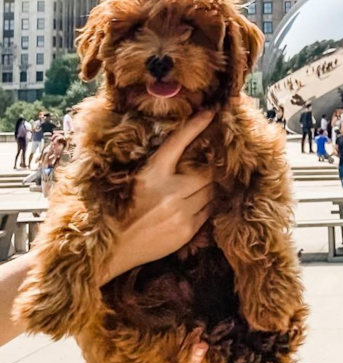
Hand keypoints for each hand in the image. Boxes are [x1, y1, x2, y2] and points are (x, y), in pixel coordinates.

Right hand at [102, 111, 216, 282]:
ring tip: (199, 187)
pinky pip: (208, 211)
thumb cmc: (120, 211)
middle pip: (205, 171)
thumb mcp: (134, 180)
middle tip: (207, 165)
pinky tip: (196, 204)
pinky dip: (206, 205)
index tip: (210, 113)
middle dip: (207, 168)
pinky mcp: (186, 230)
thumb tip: (183, 151)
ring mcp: (180, 212)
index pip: (178, 142)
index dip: (196, 125)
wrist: (112, 250)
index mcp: (151, 173)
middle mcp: (169, 191)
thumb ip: (157, 166)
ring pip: (210, 191)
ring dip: (208, 187)